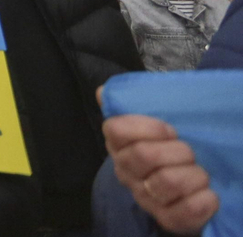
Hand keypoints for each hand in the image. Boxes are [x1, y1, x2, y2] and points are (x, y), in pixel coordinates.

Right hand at [104, 111, 215, 235]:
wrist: (183, 185)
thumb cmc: (167, 147)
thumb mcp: (152, 122)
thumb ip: (130, 104)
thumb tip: (103, 93)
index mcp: (119, 145)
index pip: (116, 129)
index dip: (147, 127)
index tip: (170, 130)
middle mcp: (126, 171)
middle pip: (144, 155)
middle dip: (176, 150)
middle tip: (190, 151)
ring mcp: (145, 197)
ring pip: (166, 183)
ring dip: (193, 175)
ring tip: (201, 172)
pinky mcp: (166, 218)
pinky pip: (183, 211)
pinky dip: (201, 201)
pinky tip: (207, 193)